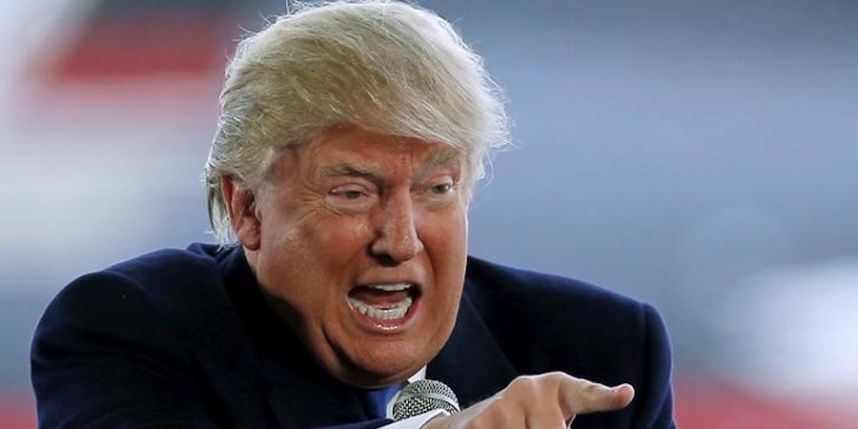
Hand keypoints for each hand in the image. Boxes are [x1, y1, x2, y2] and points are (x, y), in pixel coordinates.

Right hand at [422, 372, 633, 428]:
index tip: (626, 394)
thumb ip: (561, 424)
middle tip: (531, 427)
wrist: (469, 422)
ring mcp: (503, 403)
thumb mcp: (549, 418)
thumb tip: (575, 417)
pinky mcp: (480, 421)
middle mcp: (531, 389)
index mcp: (558, 389)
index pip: (585, 395)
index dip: (606, 396)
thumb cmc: (525, 422)